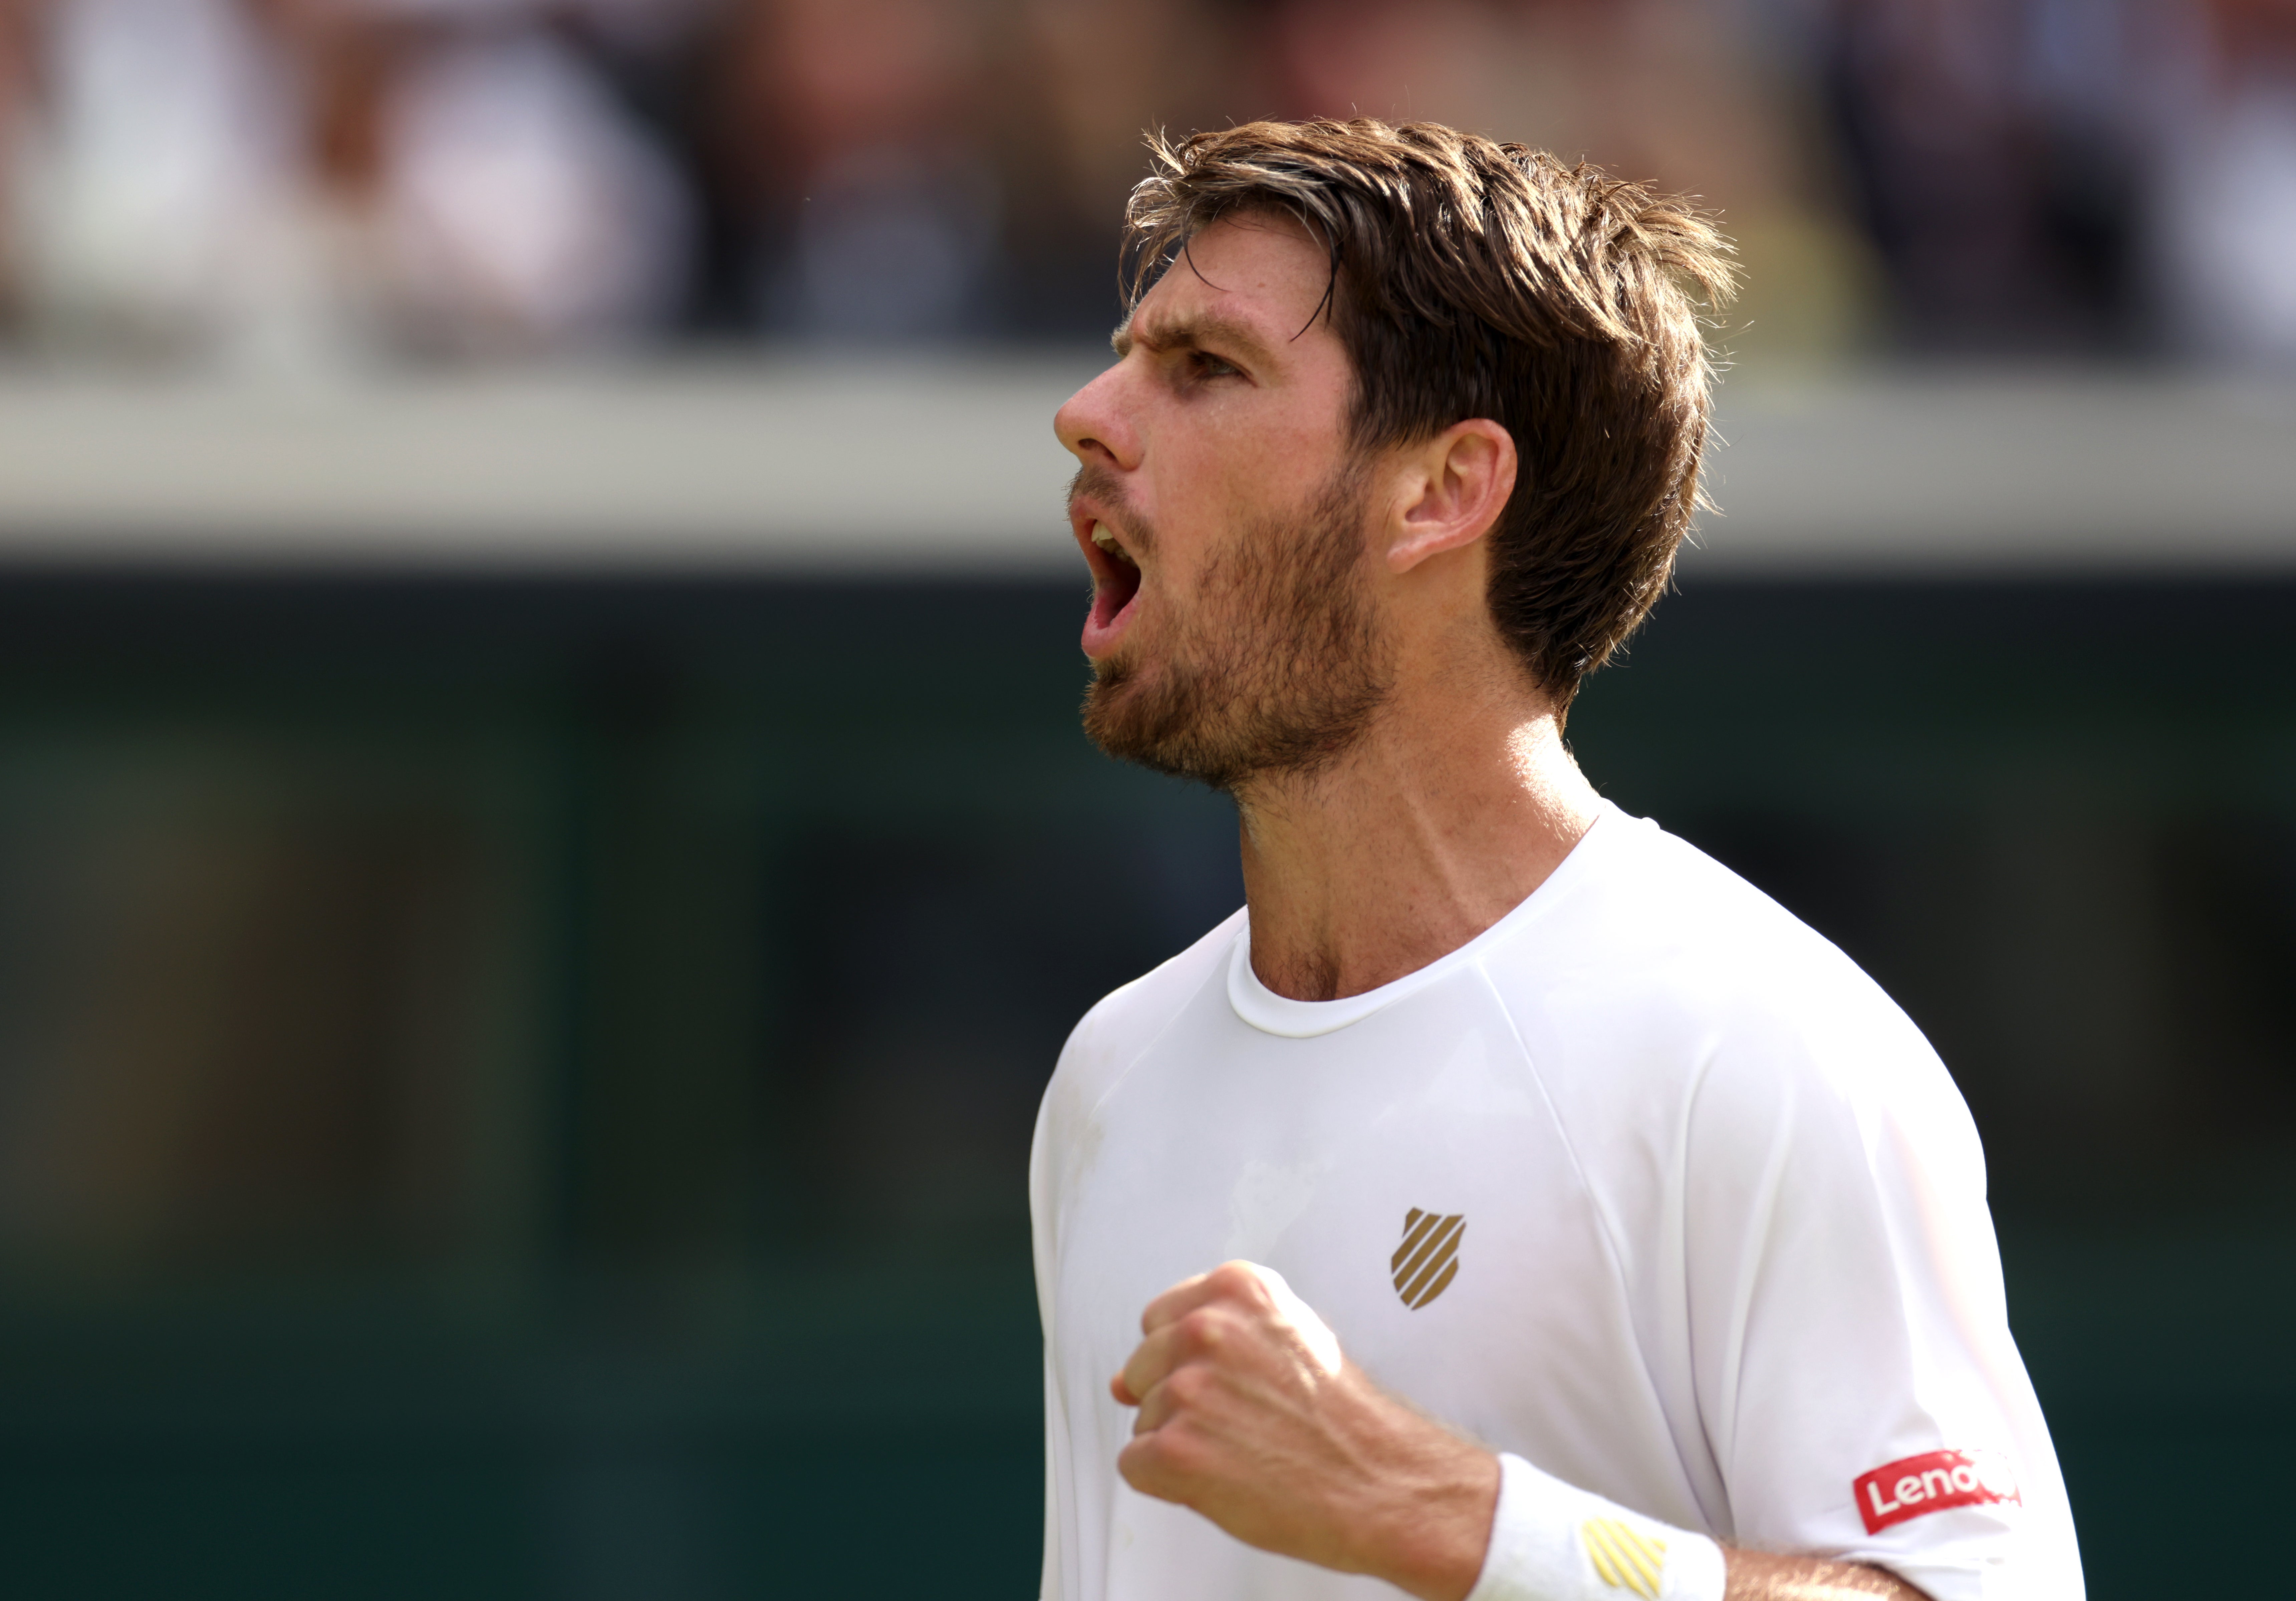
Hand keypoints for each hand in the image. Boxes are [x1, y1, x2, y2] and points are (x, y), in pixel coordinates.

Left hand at [1110, 1260, 1499, 1600]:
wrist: (1381, 1482)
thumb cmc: (1341, 1418)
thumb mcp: (1284, 1344)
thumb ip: (1206, 1342)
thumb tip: (1120, 1380)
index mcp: (1237, 1288)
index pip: (1161, 1318)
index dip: (1190, 1361)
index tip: (1232, 1383)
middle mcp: (1206, 1327)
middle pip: (1142, 1366)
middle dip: (1178, 1399)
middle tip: (1241, 1423)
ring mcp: (1188, 1388)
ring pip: (1142, 1419)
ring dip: (1182, 1442)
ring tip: (1245, 1451)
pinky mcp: (1175, 1449)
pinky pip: (1136, 1465)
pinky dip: (1171, 1482)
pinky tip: (1223, 1479)